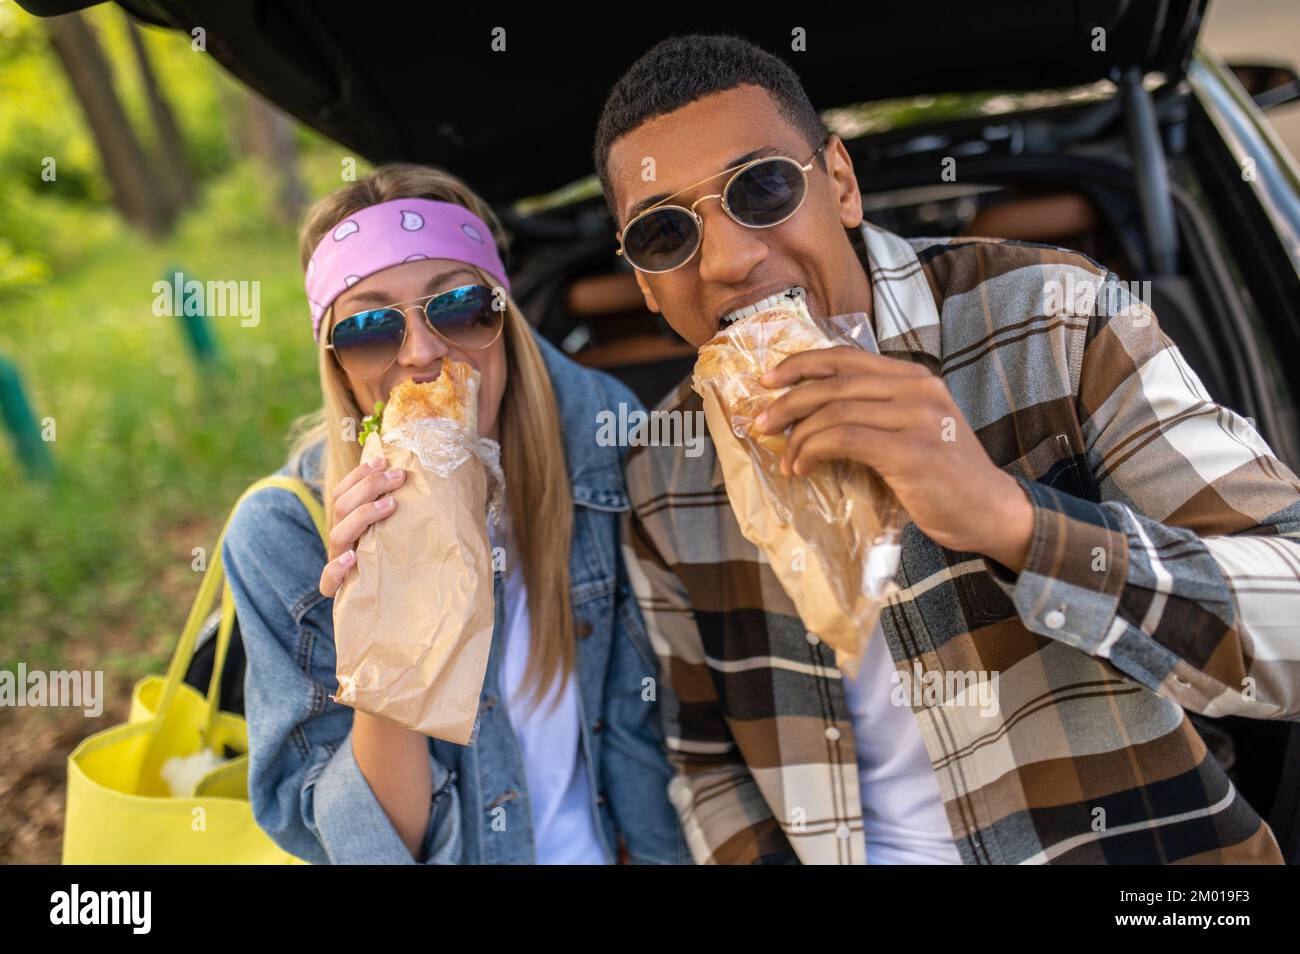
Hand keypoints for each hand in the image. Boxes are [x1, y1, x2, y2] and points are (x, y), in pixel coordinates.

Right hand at [318, 456, 405, 597]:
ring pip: (337, 534)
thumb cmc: (400, 557)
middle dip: (369, 486)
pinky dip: (336, 568)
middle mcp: (342, 540)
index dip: (360, 474)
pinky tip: (353, 558)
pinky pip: (328, 581)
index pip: (343, 491)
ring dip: (363, 515)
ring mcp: (338, 563)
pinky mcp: (340, 590)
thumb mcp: (399, 528)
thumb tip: (422, 474)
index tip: (384, 460)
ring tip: (391, 506)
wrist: (392, 604)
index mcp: (349, 523)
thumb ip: (401, 505)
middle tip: (399, 477)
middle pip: (341, 506)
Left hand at [754, 346, 1033, 572]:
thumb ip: (875, 411)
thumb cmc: (945, 476)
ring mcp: (916, 417)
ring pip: (835, 411)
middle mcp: (917, 388)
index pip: (846, 357)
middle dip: (788, 402)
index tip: (767, 381)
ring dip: (798, 436)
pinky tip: (802, 468)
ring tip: (785, 459)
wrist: (990, 511)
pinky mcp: (911, 451)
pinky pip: (845, 439)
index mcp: (914, 377)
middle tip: (760, 424)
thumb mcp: (913, 428)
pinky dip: (813, 451)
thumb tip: (809, 412)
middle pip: (834, 383)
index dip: (801, 365)